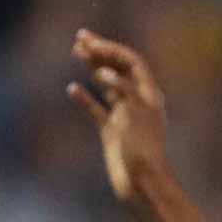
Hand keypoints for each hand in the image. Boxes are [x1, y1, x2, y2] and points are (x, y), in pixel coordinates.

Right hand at [66, 29, 171, 203]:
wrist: (142, 184)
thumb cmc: (143, 151)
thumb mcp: (135, 116)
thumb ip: (123, 90)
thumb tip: (103, 73)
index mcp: (149, 96)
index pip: (132, 63)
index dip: (112, 50)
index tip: (92, 43)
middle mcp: (138, 103)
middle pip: (119, 70)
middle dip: (101, 52)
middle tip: (81, 37)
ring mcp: (124, 117)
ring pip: (107, 86)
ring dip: (93, 68)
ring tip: (77, 51)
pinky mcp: (112, 133)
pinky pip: (97, 111)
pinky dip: (85, 99)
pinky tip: (72, 89)